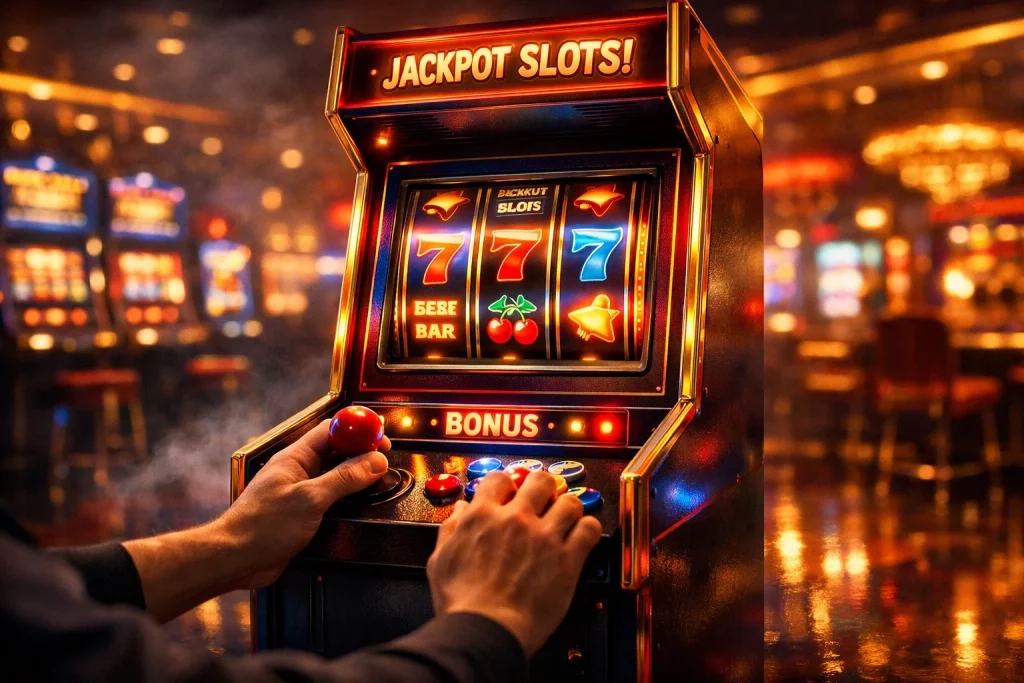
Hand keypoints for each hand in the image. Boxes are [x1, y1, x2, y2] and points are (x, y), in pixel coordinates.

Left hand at [214, 419, 390, 588]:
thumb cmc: (259, 527)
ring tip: (377, 479)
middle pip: (336, 450)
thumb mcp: (310, 499)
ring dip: (356, 475)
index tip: (380, 438)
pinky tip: (359, 502)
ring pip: (335, 474)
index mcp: (295, 457)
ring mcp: (300, 491)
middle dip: (361, 451)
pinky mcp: (303, 513)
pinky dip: (348, 496)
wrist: (235, 559)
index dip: (358, 430)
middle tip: (384, 459)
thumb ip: (344, 479)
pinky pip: (331, 497)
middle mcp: (298, 471)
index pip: (332, 430)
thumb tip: (374, 461)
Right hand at [426, 469, 602, 656]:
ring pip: (570, 501)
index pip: (500, 478)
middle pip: (540, 480)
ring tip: (564, 518)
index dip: (507, 483)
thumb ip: (451, 528)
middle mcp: (516, 520)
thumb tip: (461, 510)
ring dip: (568, 508)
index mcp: (483, 516)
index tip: (511, 492)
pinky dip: (588, 529)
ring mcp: (544, 537)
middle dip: (543, 487)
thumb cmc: (462, 602)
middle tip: (543, 498)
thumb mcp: (441, 559)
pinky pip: (589, 529)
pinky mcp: (567, 559)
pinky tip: (581, 536)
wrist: (485, 630)